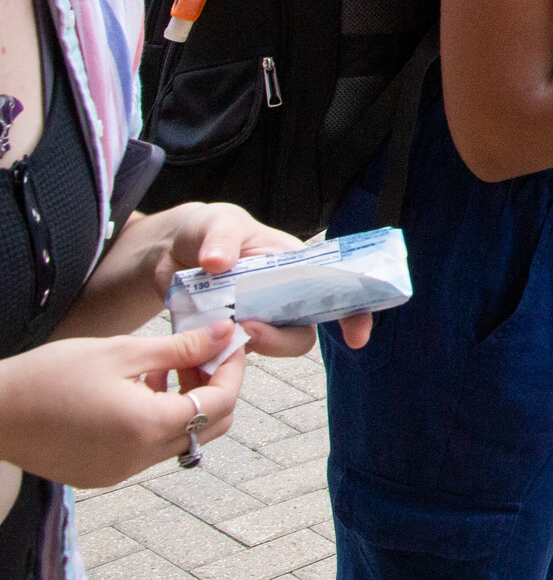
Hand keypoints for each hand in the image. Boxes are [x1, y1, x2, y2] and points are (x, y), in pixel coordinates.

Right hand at [0, 322, 246, 486]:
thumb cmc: (50, 376)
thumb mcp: (122, 352)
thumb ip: (181, 347)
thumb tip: (225, 333)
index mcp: (147, 427)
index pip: (220, 402)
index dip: (232, 369)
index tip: (231, 341)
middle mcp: (138, 458)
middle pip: (209, 426)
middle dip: (216, 386)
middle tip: (202, 352)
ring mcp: (121, 471)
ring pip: (181, 438)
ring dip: (187, 401)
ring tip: (164, 365)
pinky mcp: (103, 473)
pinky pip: (150, 448)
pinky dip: (158, 419)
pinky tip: (139, 389)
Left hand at [153, 205, 373, 355]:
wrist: (169, 251)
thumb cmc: (208, 229)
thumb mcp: (218, 222)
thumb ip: (221, 239)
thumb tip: (217, 262)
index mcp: (296, 267)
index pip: (336, 289)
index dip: (354, 313)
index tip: (355, 337)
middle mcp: (283, 299)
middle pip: (301, 331)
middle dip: (281, 339)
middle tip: (249, 330)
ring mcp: (256, 320)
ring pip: (268, 348)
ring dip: (248, 347)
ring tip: (218, 332)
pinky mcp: (225, 337)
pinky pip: (230, 356)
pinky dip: (216, 357)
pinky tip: (197, 349)